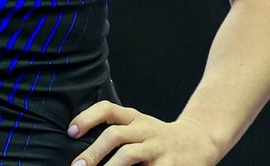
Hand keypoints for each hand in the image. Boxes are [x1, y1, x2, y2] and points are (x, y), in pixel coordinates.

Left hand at [67, 101, 217, 165]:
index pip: (107, 109)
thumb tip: (86, 151)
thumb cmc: (160, 137)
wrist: (199, 141)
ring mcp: (157, 148)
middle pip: (115, 134)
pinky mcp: (169, 165)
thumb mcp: (140, 126)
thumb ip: (119, 131)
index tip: (71, 131)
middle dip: (93, 151)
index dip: (87, 117)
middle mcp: (145, 129)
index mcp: (134, 118)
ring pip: (129, 154)